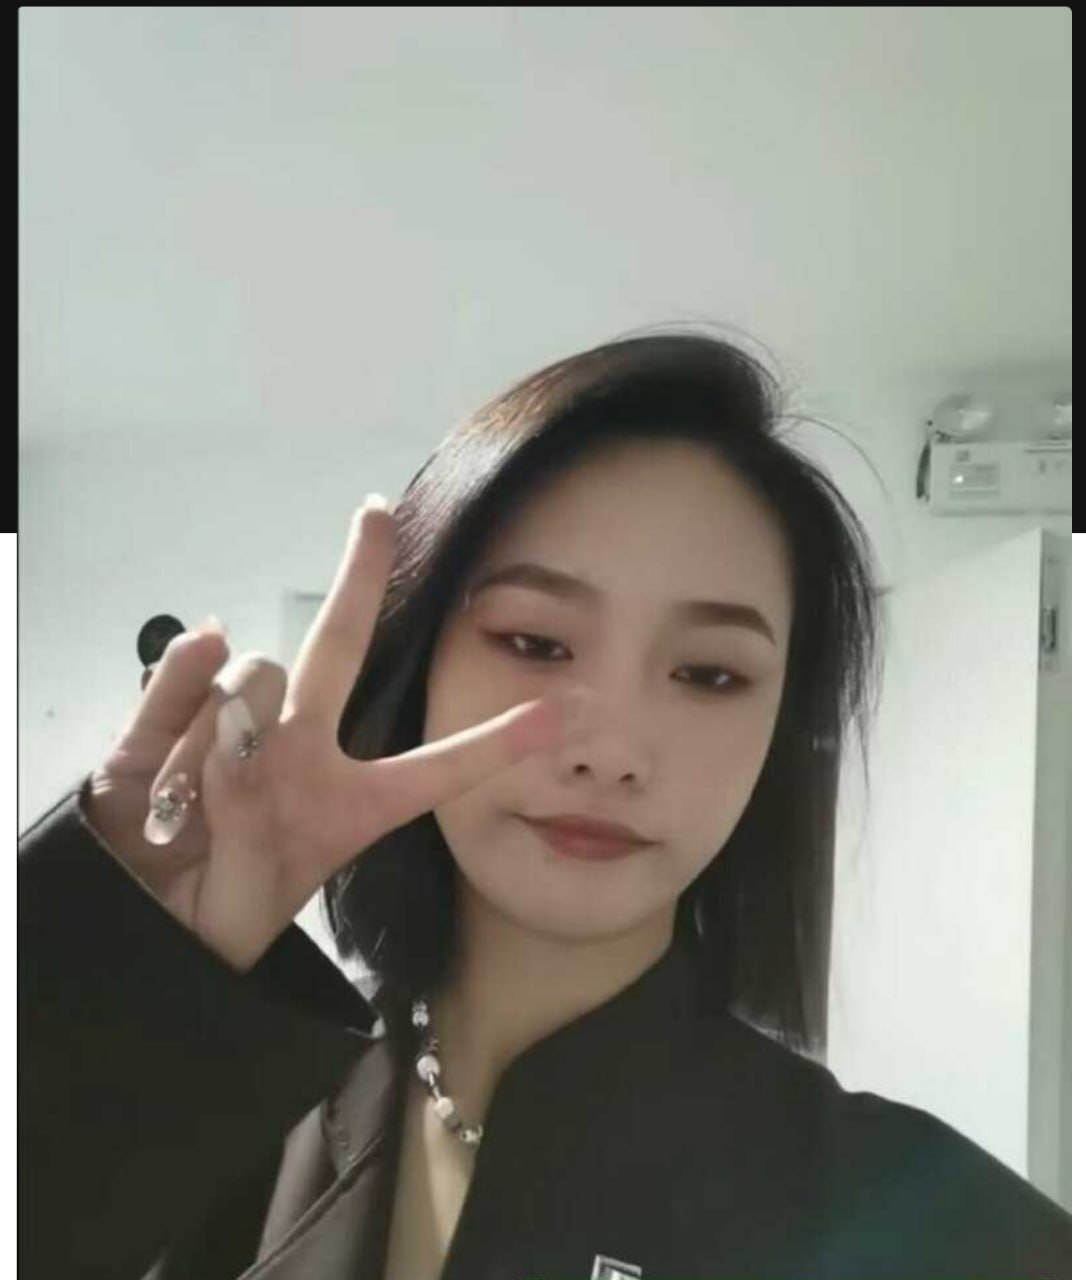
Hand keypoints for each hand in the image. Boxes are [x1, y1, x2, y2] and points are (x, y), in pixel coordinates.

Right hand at [83, 499, 586, 972]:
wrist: (131, 942)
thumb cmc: (216, 926)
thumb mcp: (249, 893)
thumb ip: (247, 807)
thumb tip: (233, 717)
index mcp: (349, 805)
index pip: (433, 769)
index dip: (494, 745)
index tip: (560, 713)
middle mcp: (298, 754)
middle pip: (335, 650)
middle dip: (358, 581)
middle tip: (375, 514)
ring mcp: (229, 737)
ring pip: (252, 675)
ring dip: (232, 715)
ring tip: (191, 805)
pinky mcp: (158, 737)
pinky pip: (175, 689)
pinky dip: (176, 682)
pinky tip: (183, 671)